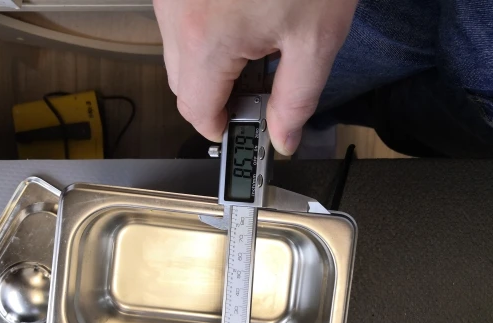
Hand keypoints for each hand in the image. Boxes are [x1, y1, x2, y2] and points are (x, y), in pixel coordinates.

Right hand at [154, 0, 357, 154]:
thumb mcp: (316, 37)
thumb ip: (297, 99)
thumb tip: (284, 137)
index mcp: (206, 39)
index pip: (196, 111)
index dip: (222, 128)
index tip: (244, 128)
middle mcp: (176, 15)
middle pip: (185, 85)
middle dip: (219, 97)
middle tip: (260, 89)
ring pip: (182, 55)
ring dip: (214, 65)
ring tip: (259, 42)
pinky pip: (183, 23)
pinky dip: (209, 35)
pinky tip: (243, 17)